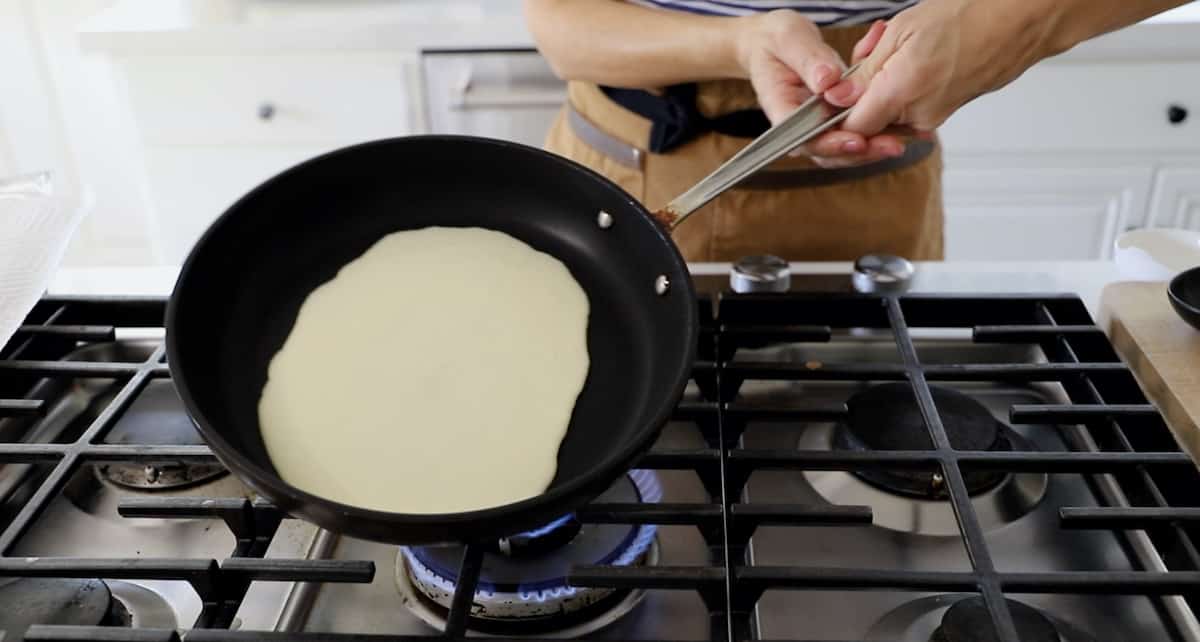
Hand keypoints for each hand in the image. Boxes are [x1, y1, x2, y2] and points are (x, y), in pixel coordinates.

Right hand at [733, 10, 907, 167]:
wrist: (776, 42)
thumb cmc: (776, 40)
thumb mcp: (789, 39)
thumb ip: (809, 59)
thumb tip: (828, 81)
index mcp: (782, 109)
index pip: (803, 137)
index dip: (830, 144)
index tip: (857, 140)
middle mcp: (800, 124)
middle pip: (828, 151)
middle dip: (861, 152)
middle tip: (893, 144)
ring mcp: (818, 123)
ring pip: (846, 146)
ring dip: (875, 144)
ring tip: (904, 137)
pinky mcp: (835, 116)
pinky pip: (857, 128)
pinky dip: (880, 125)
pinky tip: (903, 121)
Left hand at [827, 0, 1055, 135]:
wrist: (1021, 18)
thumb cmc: (967, 15)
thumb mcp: (901, 32)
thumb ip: (864, 72)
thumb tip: (836, 98)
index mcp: (902, 93)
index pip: (852, 128)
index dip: (837, 113)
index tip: (832, 92)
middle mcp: (919, 114)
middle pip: (870, 120)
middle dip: (860, 90)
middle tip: (869, 50)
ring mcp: (937, 115)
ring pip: (891, 111)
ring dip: (883, 83)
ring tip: (894, 44)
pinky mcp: (949, 109)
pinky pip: (914, 104)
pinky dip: (905, 83)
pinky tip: (914, 54)